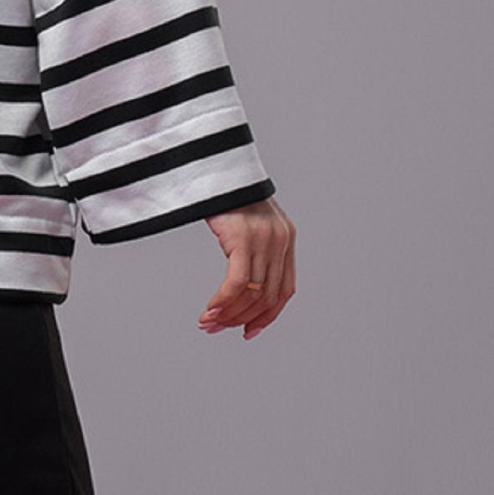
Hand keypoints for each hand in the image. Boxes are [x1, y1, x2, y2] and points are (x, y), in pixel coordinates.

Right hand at [198, 196, 295, 339]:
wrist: (217, 163)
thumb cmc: (226, 193)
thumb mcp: (248, 223)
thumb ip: (253, 249)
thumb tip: (243, 285)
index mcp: (286, 239)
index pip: (284, 291)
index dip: (268, 317)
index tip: (248, 331)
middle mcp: (281, 241)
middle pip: (267, 297)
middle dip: (240, 319)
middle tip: (215, 329)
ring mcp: (264, 239)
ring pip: (253, 294)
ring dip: (228, 314)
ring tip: (207, 322)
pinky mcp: (243, 238)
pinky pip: (237, 283)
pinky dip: (222, 301)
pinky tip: (209, 310)